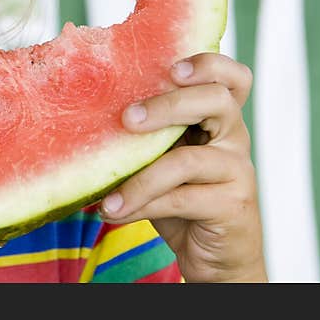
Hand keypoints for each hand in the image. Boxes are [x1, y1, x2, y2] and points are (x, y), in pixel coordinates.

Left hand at [99, 53, 266, 282]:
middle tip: (127, 119)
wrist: (213, 254)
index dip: (207, 64)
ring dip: (141, 178)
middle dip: (167, 105)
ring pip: (189, 160)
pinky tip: (114, 211)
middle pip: (215, 100)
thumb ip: (143, 134)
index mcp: (217, 117)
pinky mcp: (232, 205)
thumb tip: (82, 113)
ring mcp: (237, 170)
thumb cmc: (178, 195)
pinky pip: (182, 199)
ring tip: (106, 197)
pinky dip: (142, 205)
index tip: (171, 68)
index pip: (231, 77)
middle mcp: (234, 136)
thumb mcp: (160, 158)